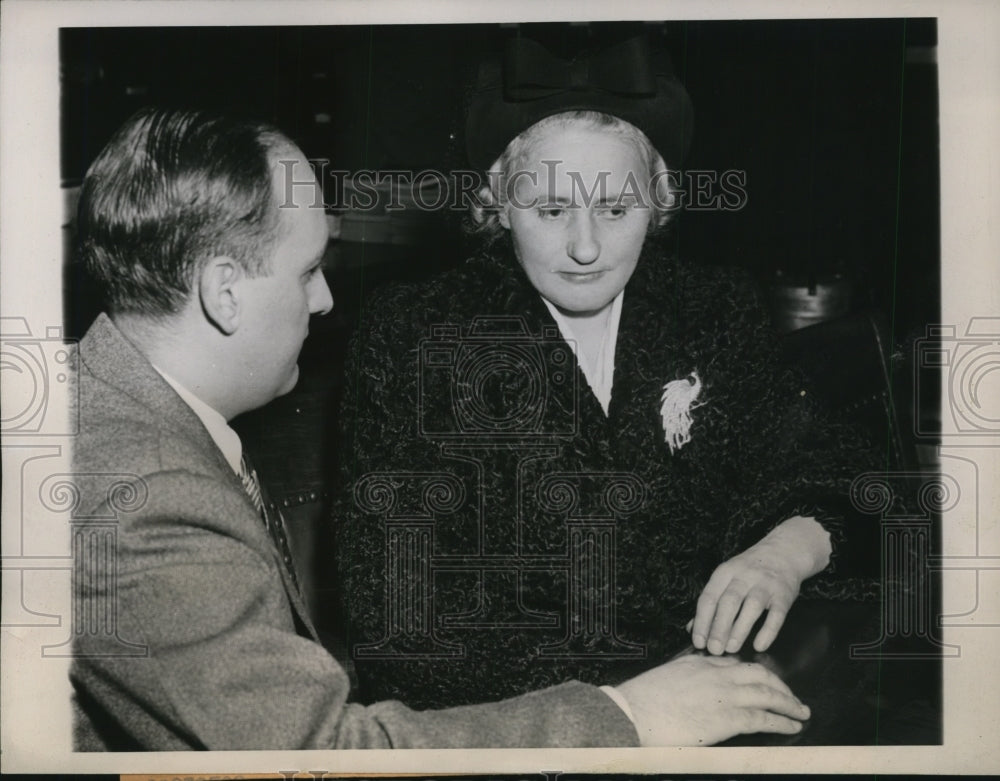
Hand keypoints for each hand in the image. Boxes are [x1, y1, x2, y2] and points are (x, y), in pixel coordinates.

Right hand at [615, 654, 810, 745]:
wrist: (633, 714)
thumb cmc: (642, 701)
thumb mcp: (666, 677)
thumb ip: (684, 676)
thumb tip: (692, 686)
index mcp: (700, 662)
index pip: (736, 663)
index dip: (755, 673)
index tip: (764, 682)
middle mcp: (716, 673)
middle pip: (759, 673)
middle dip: (780, 685)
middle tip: (792, 697)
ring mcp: (724, 695)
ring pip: (768, 693)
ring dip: (789, 703)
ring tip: (801, 712)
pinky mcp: (728, 718)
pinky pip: (764, 718)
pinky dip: (782, 722)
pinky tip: (792, 726)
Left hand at [690, 516, 830, 654]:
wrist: (783, 552)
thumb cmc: (748, 571)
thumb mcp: (726, 578)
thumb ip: (711, 603)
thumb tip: (692, 629)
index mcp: (725, 572)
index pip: (709, 597)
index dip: (702, 621)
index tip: (698, 641)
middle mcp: (744, 576)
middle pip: (728, 602)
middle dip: (719, 628)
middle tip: (714, 649)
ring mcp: (765, 585)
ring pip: (751, 607)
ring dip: (739, 629)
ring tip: (731, 648)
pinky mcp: (783, 595)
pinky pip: (776, 615)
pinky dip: (768, 631)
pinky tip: (759, 645)